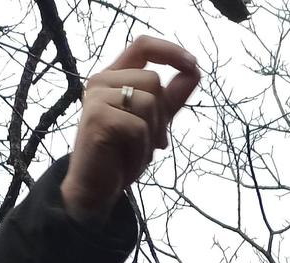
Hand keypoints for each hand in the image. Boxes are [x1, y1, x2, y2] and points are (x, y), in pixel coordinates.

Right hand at [60, 37, 201, 223]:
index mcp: (114, 77)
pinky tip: (126, 162)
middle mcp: (101, 81)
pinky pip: (138, 128)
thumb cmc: (120, 155)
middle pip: (153, 81)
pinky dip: (140, 150)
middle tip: (146, 142)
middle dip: (160, 117)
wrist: (94, 189)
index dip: (170, 51)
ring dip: (151, 136)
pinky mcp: (97, 118)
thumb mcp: (153, 123)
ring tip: (134, 152)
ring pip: (149, 103)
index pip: (143, 46)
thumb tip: (194, 72)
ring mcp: (96, 98)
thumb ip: (171, 98)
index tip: (192, 66)